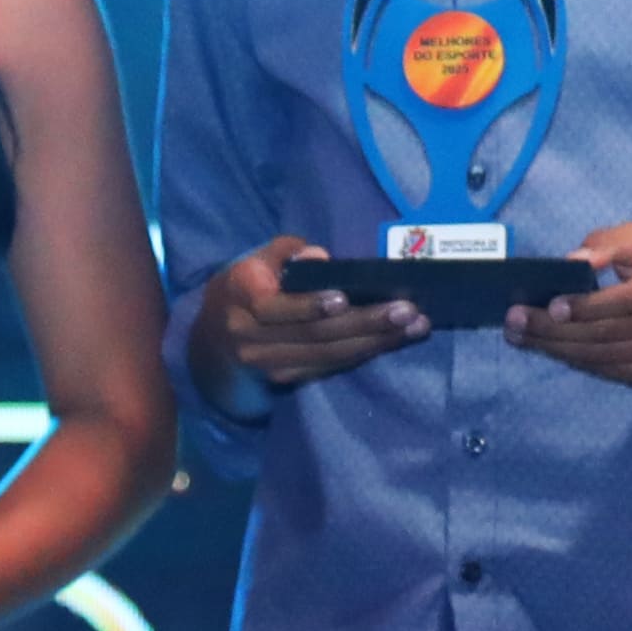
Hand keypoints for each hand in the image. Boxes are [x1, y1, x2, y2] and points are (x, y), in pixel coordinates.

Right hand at [197, 235, 424, 393]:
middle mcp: (251, 336)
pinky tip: (398, 340)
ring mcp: (270, 364)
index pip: (274, 307)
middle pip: (314, 335)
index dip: (308, 306)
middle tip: (407, 310)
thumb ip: (286, 251)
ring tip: (415, 325)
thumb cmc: (249, 286)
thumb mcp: (256, 259)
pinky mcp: (289, 379)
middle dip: (365, 323)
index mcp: (241, 296)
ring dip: (376, 341)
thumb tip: (320, 256)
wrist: (215, 342)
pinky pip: (333, 367)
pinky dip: (368, 352)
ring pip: (329, 355)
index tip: (344, 298)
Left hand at [504, 223, 631, 387]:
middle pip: (610, 333)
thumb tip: (572, 263)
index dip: (587, 306)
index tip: (550, 305)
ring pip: (608, 358)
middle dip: (556, 331)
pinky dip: (580, 362)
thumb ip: (609, 244)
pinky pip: (615, 372)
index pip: (628, 300)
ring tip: (522, 337)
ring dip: (559, 350)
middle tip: (515, 323)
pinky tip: (553, 350)